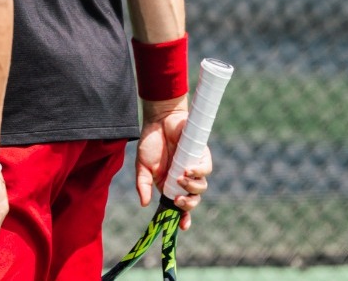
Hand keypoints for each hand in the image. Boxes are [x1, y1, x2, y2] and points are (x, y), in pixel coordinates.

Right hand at [136, 106, 212, 227]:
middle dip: (188, 204)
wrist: (159, 120)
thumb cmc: (150, 143)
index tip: (183, 226)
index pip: (179, 206)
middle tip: (178, 200)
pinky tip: (187, 169)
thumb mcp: (142, 166)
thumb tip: (144, 204)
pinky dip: (198, 172)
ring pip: (202, 187)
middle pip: (193, 200)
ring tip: (180, 178)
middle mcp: (183, 180)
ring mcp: (193, 169)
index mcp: (169, 185)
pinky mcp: (201, 157)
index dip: (183, 217)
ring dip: (192, 188)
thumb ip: (143, 185)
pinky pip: (206, 170)